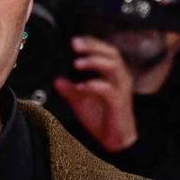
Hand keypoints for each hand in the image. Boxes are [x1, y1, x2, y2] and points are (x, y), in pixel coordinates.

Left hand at [53, 36, 138, 153]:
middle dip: (93, 47)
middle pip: (111, 53)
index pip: (106, 51)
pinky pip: (109, 90)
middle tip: (75, 44)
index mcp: (113, 74)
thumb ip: (70, 89)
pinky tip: (82, 86)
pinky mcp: (119, 103)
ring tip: (77, 63)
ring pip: (113, 67)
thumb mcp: (80, 101)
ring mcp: (121, 89)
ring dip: (94, 62)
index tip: (75, 39)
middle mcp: (120, 78)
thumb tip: (57, 79)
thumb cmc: (102, 118)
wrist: (114, 140)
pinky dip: (95, 85)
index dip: (92, 42)